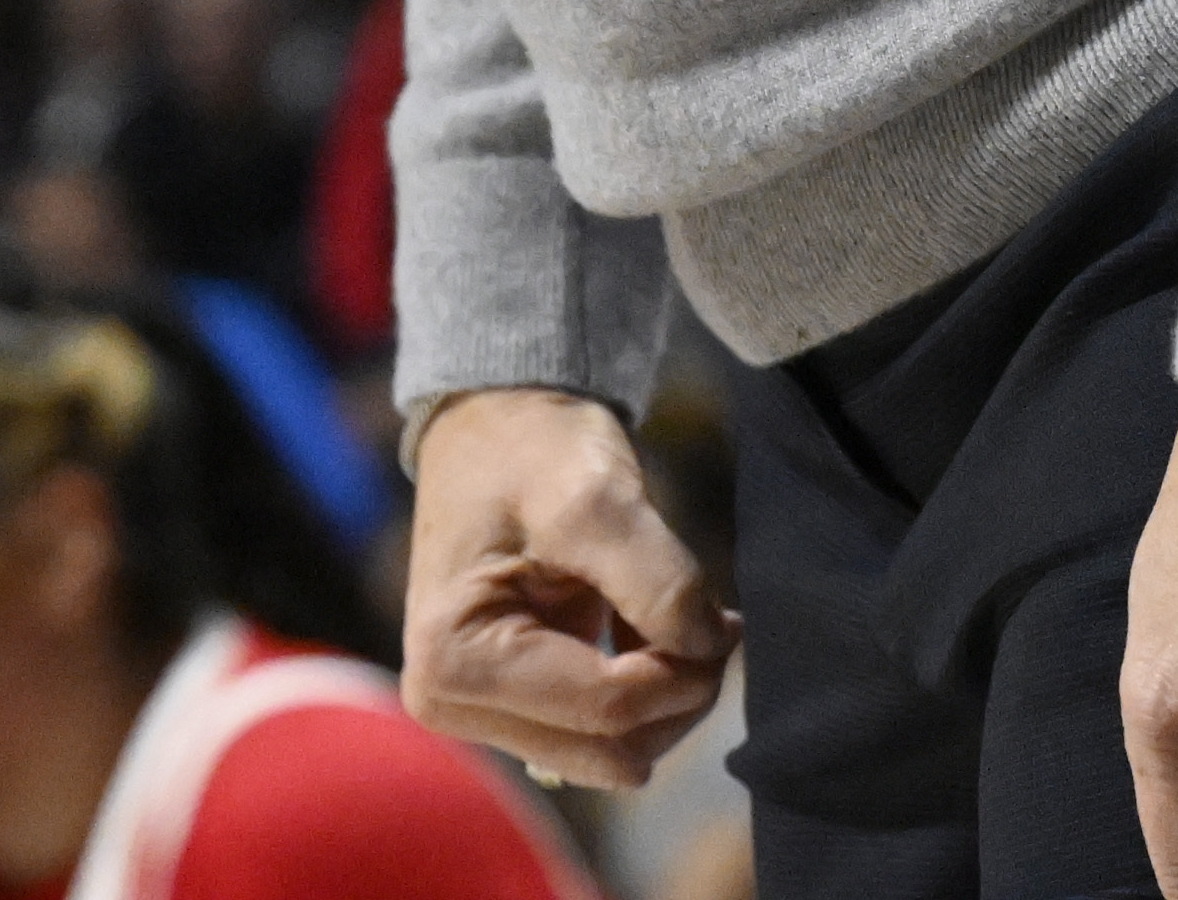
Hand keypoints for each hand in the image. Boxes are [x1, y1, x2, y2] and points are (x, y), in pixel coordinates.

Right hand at [400, 387, 733, 790]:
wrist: (499, 424)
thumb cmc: (532, 451)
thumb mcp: (598, 499)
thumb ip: (658, 582)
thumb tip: (708, 652)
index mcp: (454, 660)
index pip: (604, 708)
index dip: (682, 673)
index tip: (726, 621)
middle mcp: (451, 702)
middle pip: (608, 751)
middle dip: (674, 694)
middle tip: (711, 623)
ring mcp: (478, 711)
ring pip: (612, 754)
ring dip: (662, 694)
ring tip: (678, 616)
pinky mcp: (511, 705)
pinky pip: (601, 733)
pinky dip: (643, 690)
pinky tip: (652, 630)